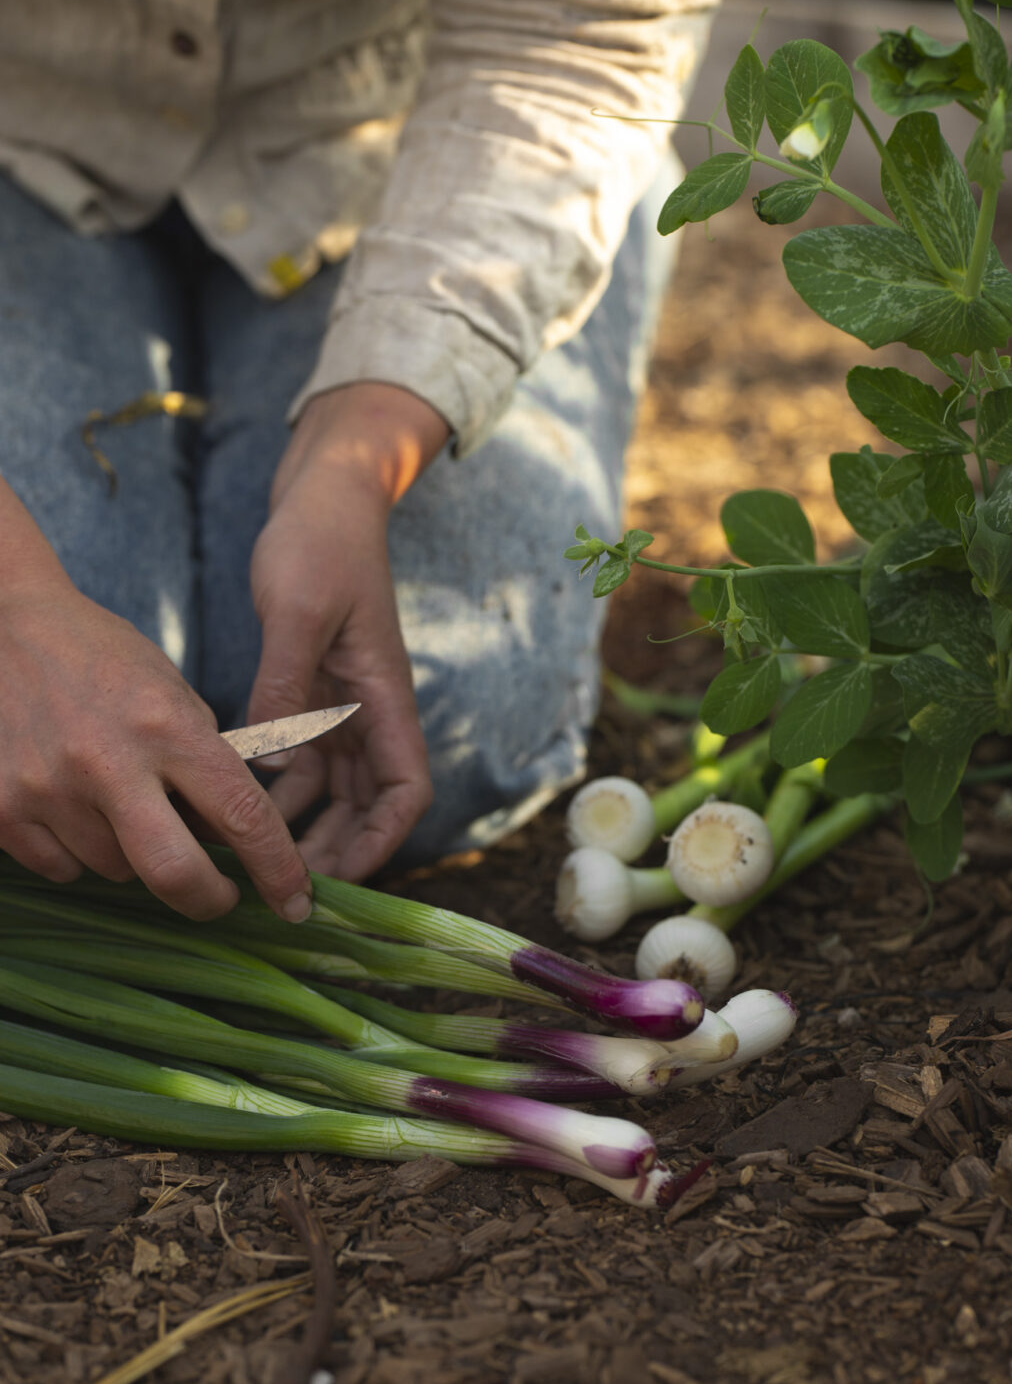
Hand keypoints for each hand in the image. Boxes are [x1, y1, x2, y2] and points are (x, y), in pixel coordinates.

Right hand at [0, 543, 312, 921]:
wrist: (6, 625)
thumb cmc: (102, 660)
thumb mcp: (172, 694)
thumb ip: (204, 764)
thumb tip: (235, 841)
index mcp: (167, 726)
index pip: (242, 815)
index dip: (276, 869)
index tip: (294, 903)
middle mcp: (108, 761)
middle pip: (175, 873)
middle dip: (208, 900)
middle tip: (219, 897)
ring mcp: (48, 788)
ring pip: (114, 872)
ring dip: (131, 857)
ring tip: (117, 804)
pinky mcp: (0, 808)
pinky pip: (60, 868)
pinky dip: (75, 854)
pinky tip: (70, 806)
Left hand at [247, 382, 448, 879]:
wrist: (325, 495)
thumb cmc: (322, 542)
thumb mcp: (299, 611)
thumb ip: (285, 686)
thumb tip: (268, 763)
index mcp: (384, 697)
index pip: (405, 789)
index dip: (383, 840)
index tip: (342, 875)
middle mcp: (370, 712)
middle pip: (368, 805)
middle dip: (338, 850)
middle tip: (285, 888)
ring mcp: (342, 705)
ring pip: (333, 790)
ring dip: (304, 827)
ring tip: (254, 861)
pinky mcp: (312, 693)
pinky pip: (300, 759)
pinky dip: (277, 789)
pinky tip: (234, 805)